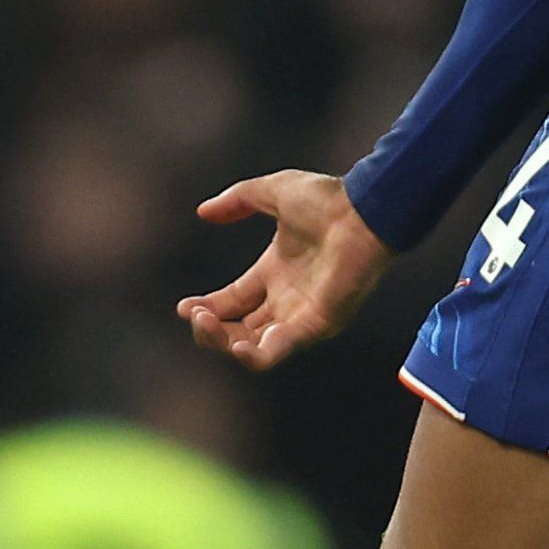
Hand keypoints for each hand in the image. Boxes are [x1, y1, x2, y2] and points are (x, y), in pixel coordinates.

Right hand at [184, 170, 390, 368]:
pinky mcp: (315, 325)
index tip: (184, 307)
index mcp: (275, 272)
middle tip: (194, 314)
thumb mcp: (272, 192)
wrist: (364, 211)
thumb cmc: (328, 201)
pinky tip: (234, 347)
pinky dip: (254, 355)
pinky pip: (279, 351)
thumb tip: (203, 212)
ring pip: (252, 348)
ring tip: (205, 323)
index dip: (206, 309)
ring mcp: (300, 315)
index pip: (232, 302)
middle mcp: (286, 299)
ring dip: (223, 342)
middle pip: (237, 330)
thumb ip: (237, 201)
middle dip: (209, 329)